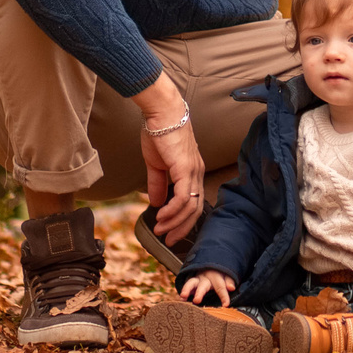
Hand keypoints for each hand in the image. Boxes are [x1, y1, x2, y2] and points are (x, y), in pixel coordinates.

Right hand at [133, 74, 205, 240]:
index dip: (183, 220)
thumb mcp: (156, 164)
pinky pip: (183, 196)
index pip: (193, 202)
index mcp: (192, 171)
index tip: (170, 231)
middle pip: (196, 208)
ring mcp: (193, 171)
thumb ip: (157, 183)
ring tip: (160, 230)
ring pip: (190, 206)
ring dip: (174, 222)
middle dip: (182, 228)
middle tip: (169, 240)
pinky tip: (161, 215)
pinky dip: (172, 210)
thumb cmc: (159, 132)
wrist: (161, 112)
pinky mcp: (185, 168)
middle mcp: (197, 173)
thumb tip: (156, 203)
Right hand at [179, 270, 234, 304]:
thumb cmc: (219, 273)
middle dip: (199, 293)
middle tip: (196, 300)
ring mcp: (196, 280)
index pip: (220, 286)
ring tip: (182, 297)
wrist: (210, 264)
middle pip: (202, 286)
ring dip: (186, 290)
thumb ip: (229, 281)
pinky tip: (180, 300)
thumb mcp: (226, 275)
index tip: (226, 305)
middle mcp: (205, 278)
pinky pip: (186, 287)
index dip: (223, 296)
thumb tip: (232, 288)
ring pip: (190, 283)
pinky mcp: (191, 284)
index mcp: (215, 276)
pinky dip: (182, 292)